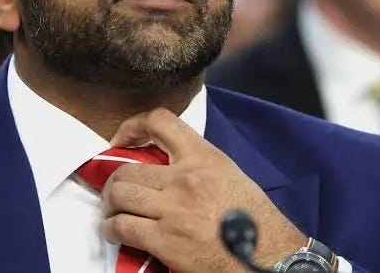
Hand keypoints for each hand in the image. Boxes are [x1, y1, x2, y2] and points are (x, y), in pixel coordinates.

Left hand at [103, 108, 306, 271]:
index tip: (121, 138)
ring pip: (119, 195)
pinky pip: (122, 227)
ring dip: (110, 203)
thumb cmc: (252, 217)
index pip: (159, 121)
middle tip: (116, 188)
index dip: (133, 124)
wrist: (268, 257)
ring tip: (113, 210)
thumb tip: (164, 162)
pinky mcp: (165, 240)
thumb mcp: (227, 173)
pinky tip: (115, 231)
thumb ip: (195, 161)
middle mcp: (183, 178)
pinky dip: (112, 228)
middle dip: (114, 179)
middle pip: (127, 168)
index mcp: (202, 156)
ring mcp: (172, 209)